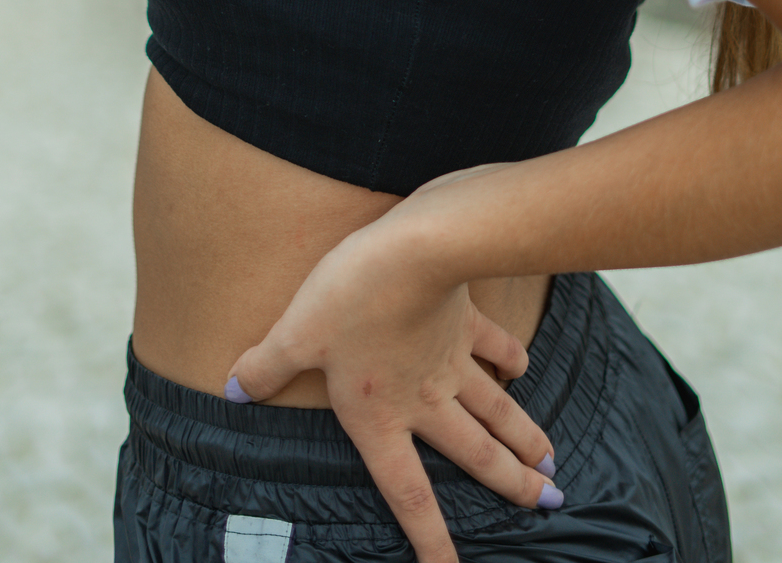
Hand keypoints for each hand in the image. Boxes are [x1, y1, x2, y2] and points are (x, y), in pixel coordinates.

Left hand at [225, 212, 560, 562]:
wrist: (413, 248)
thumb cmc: (350, 296)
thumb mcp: (295, 333)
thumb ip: (265, 367)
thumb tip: (230, 391)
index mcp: (381, 417)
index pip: (409, 494)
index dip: (430, 540)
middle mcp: (425, 399)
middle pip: (475, 455)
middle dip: (511, 485)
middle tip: (546, 505)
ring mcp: (452, 361)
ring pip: (496, 410)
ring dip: (524, 439)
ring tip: (551, 467)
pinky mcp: (465, 320)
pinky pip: (494, 345)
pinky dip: (511, 359)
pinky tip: (524, 369)